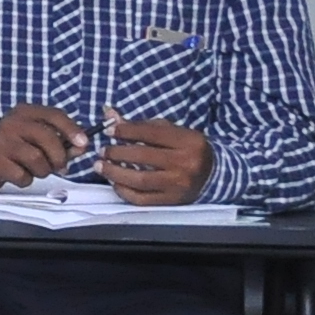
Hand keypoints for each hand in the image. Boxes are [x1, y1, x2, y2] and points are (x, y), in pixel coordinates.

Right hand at [0, 104, 86, 191]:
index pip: (54, 115)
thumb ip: (61, 143)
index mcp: (24, 113)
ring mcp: (0, 141)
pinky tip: (16, 175)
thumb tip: (81, 147)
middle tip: (59, 166)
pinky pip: (22, 175)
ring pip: (38, 159)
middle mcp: (11, 122)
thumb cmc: (11, 151)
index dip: (72, 129)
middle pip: (49, 138)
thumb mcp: (36, 141)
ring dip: (42, 171)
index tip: (83, 143)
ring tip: (32, 170)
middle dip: (59, 157)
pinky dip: (24, 180)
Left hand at [96, 111, 214, 204]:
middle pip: (142, 156)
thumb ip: (141, 125)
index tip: (109, 131)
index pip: (151, 134)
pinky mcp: (172, 200)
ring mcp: (179, 184)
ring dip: (114, 172)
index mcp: (188, 141)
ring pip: (139, 179)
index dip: (126, 131)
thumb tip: (108, 114)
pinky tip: (114, 182)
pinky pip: (141, 198)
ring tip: (100, 166)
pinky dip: (123, 191)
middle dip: (116, 152)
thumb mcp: (171, 132)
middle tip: (102, 150)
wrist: (213, 175)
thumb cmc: (187, 149)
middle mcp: (186, 163)